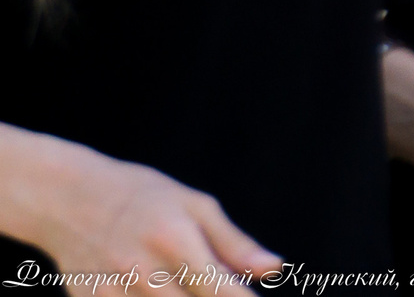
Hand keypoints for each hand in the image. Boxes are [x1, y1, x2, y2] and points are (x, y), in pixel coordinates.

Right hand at [7, 139, 278, 287]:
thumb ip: (234, 245)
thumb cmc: (141, 197)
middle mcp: (143, 273)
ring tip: (181, 282)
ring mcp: (112, 294)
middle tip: (219, 288)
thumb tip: (275, 270)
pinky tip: (157, 288)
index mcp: (175, 242)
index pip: (221, 291)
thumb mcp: (194, 206)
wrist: (66, 199)